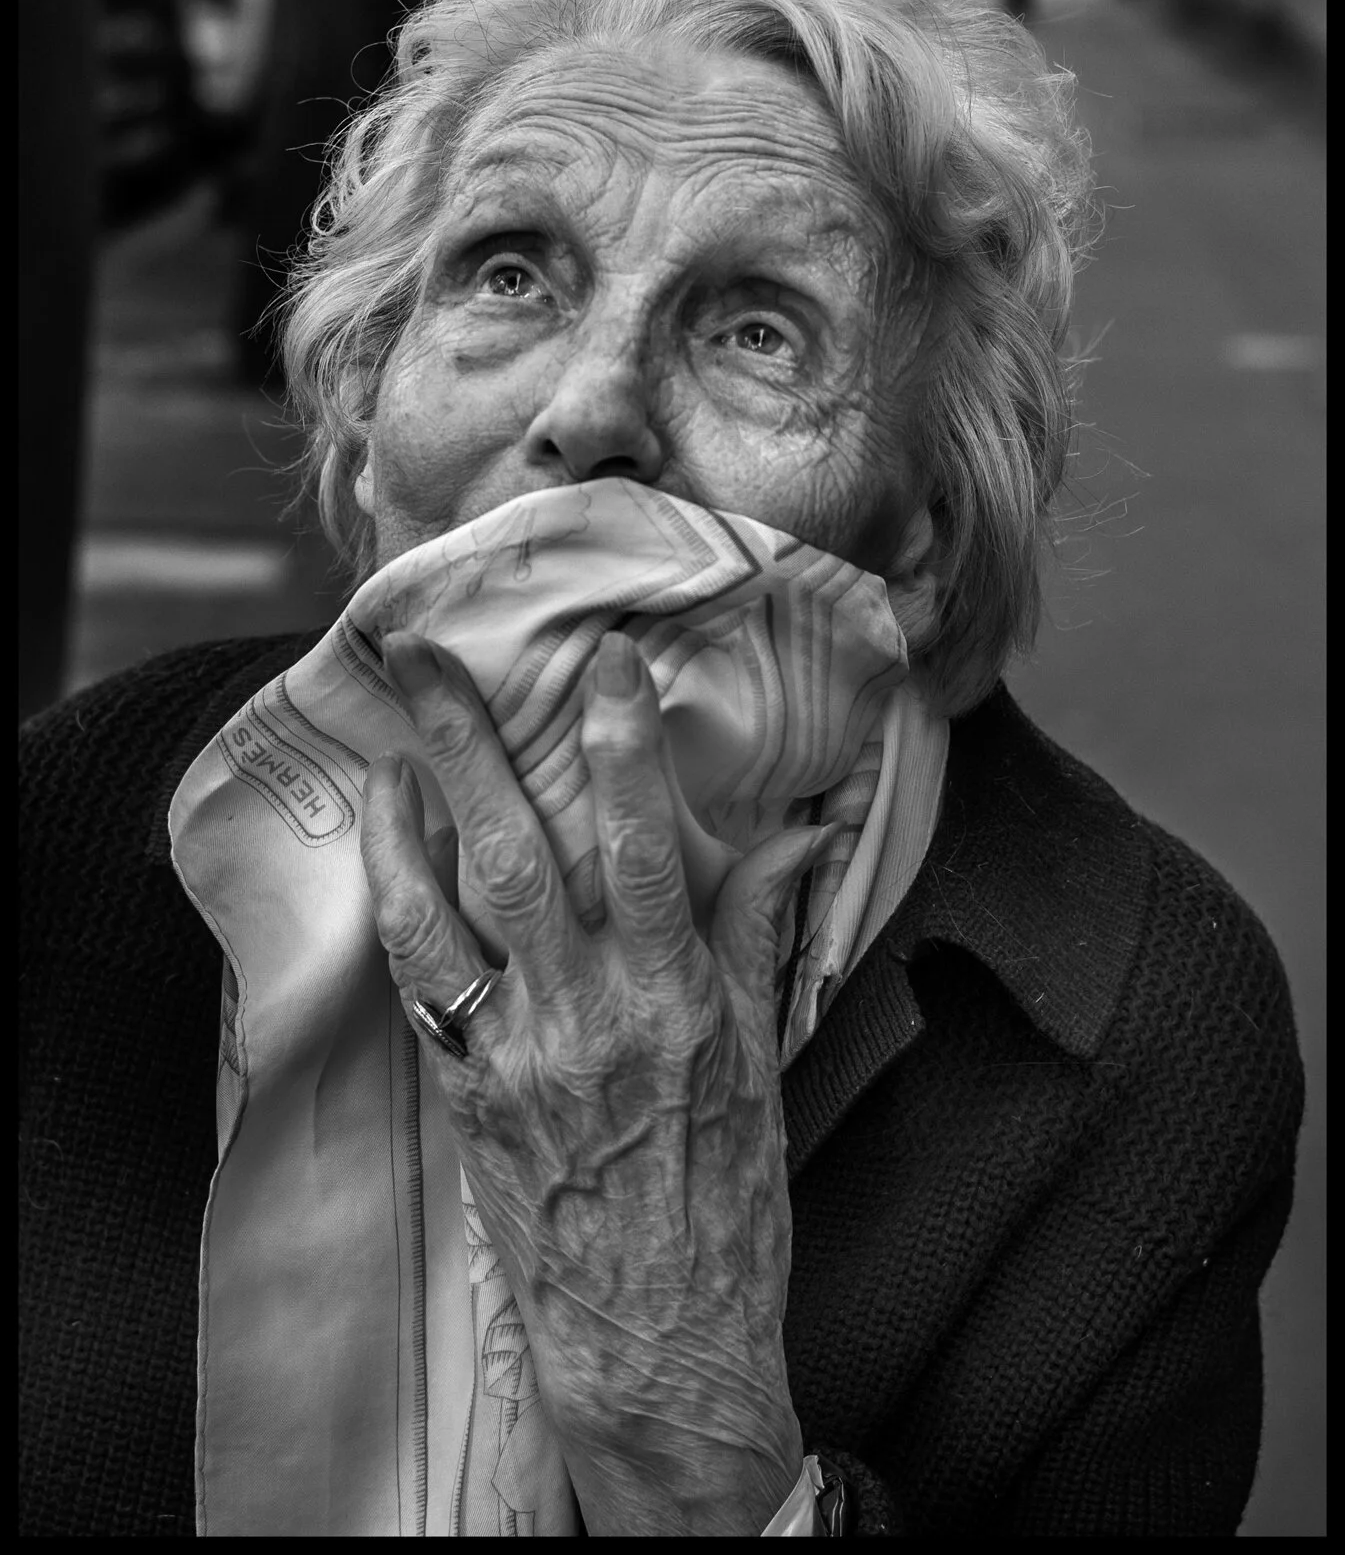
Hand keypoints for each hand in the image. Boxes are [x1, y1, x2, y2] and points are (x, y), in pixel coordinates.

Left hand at [361, 629, 831, 1535]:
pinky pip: (420, 983)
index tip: (603, 662)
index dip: (621, 747)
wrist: (659, 1348)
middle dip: (470, 743)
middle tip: (431, 656)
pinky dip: (398, 903)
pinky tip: (389, 846)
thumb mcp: (764, 1065)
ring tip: (392, 740)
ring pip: (446, 911)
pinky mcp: (467, 1094)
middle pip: (518, 854)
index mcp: (678, 1006)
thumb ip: (759, 937)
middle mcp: (588, 1020)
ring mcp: (515, 1058)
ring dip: (408, 814)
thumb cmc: (728, 1207)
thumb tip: (799, 829)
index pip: (642, 849)